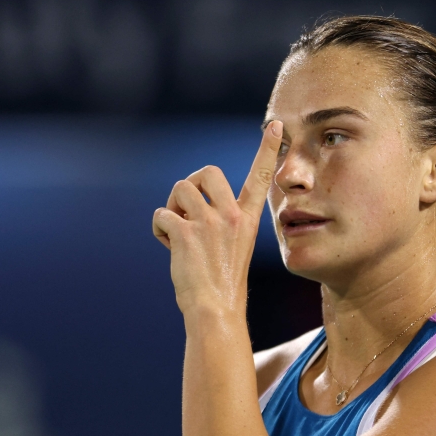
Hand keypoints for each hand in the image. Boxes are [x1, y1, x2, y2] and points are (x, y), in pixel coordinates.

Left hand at [153, 121, 282, 314]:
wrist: (216, 310)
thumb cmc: (223, 284)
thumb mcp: (234, 248)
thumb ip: (220, 223)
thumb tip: (188, 207)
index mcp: (247, 220)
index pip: (261, 177)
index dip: (267, 149)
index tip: (276, 126)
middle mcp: (231, 217)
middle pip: (207, 171)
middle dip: (190, 182)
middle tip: (186, 206)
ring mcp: (209, 224)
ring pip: (180, 189)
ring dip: (171, 207)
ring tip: (176, 232)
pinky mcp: (186, 234)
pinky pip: (162, 214)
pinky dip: (159, 228)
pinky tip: (167, 245)